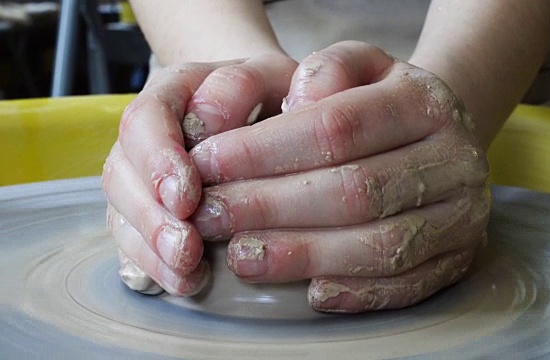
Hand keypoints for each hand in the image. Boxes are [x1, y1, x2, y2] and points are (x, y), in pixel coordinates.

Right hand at [102, 54, 297, 294]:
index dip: (158, 161)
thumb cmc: (271, 92)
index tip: (186, 197)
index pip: (146, 121)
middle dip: (151, 217)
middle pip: (124, 173)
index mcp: (172, 91)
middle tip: (186, 248)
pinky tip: (179, 281)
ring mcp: (144, 173)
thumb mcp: (269, 74)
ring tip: (185, 273)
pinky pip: (133, 239)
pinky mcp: (150, 208)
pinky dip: (151, 264)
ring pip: (122, 210)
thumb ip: (241, 84)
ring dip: (150, 247)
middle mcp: (149, 134)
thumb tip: (209, 121)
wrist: (263, 103)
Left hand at [190, 41, 490, 311]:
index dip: (264, 150)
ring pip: (379, 245)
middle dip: (271, 207)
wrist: (442, 137)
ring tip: (241, 256)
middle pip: (354, 190)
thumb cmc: (382, 102)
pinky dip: (356, 293)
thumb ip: (325, 70)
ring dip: (302, 255)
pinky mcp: (460, 258)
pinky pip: (408, 285)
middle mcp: (454, 159)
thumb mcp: (358, 65)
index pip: (336, 127)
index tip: (207, 163)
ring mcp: (462, 214)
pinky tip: (308, 291)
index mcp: (425, 102)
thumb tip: (294, 104)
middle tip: (211, 215)